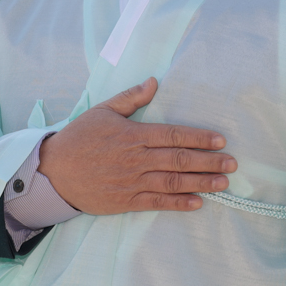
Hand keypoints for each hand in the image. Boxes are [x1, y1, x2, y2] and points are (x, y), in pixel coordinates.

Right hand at [37, 77, 235, 213]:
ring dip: (200, 183)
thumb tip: (154, 82)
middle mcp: (136, 158)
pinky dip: (178, 203)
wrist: (53, 171)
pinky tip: (197, 203)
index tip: (220, 141)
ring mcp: (132, 181)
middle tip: (232, 164)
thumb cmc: (78, 138)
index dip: (199, 138)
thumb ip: (131, 98)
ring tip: (223, 184)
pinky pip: (157, 203)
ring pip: (173, 182)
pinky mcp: (126, 201)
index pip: (173, 135)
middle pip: (179, 159)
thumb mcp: (102, 111)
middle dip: (209, 162)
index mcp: (133, 134)